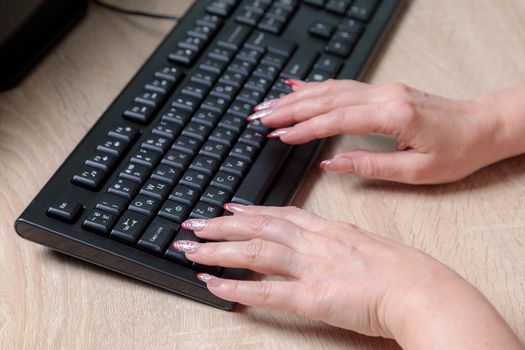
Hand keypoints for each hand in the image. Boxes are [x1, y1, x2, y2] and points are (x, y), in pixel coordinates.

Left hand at [172, 204, 523, 348]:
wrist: (422, 288)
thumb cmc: (402, 269)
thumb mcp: (367, 242)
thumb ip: (340, 239)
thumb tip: (325, 236)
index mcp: (328, 229)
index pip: (281, 214)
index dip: (251, 211)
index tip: (229, 209)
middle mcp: (314, 242)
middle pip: (260, 227)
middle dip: (222, 226)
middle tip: (195, 224)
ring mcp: (311, 267)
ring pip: (255, 251)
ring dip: (218, 250)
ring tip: (191, 248)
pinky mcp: (312, 296)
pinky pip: (266, 291)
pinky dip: (236, 286)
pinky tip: (213, 284)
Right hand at [247, 80, 518, 183]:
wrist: (484, 126)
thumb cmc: (458, 151)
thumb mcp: (415, 170)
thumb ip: (369, 165)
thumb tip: (330, 164)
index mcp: (392, 115)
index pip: (336, 119)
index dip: (304, 128)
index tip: (279, 135)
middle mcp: (385, 96)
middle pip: (326, 98)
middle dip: (290, 109)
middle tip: (260, 117)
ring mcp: (383, 89)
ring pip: (331, 89)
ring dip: (298, 97)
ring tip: (269, 105)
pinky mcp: (384, 91)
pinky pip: (343, 85)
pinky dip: (318, 86)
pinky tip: (299, 88)